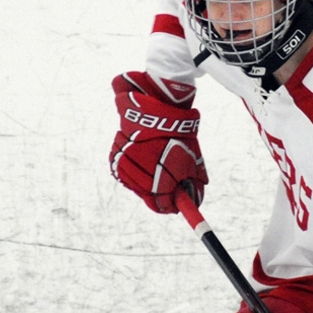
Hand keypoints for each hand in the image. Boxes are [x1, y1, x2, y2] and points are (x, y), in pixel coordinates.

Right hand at [109, 74, 206, 212]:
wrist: (157, 104)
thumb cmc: (178, 133)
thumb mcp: (193, 158)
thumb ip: (194, 182)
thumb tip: (195, 201)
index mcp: (158, 176)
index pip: (162, 203)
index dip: (169, 206)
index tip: (175, 207)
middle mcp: (139, 174)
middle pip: (148, 196)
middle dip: (159, 194)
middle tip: (169, 191)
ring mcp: (125, 164)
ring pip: (135, 185)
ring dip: (146, 182)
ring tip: (157, 170)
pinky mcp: (116, 155)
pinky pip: (125, 173)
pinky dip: (134, 171)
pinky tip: (144, 163)